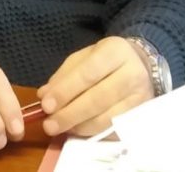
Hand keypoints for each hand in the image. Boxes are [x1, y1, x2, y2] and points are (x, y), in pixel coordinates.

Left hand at [36, 36, 151, 136]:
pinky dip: (91, 132)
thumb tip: (44, 96)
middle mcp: (133, 74)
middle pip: (97, 99)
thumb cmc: (107, 61)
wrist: (140, 65)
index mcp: (116, 51)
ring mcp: (140, 98)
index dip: (65, 91)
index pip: (88, 74)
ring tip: (59, 128)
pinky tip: (76, 130)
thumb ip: (64, 75)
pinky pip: (113, 130)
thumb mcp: (85, 57)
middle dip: (69, 114)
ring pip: (106, 118)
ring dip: (78, 126)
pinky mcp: (141, 116)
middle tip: (49, 124)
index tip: (46, 105)